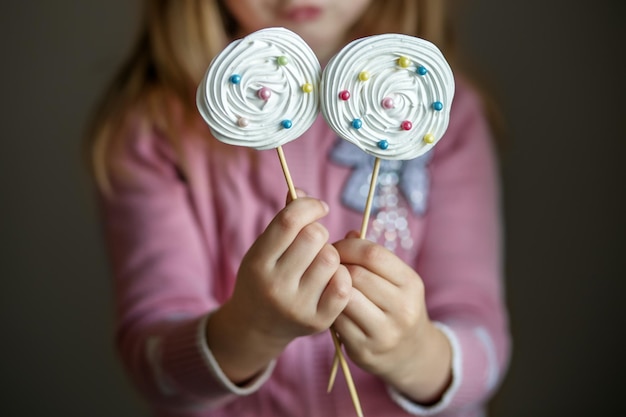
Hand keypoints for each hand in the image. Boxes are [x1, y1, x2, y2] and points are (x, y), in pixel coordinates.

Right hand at [206, 195, 350, 382]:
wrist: (255, 327)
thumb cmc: (263, 277)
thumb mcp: (263, 248)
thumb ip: (283, 220)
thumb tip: (301, 190)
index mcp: (258, 262)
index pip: (288, 220)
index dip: (309, 206)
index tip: (318, 207)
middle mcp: (275, 286)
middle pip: (314, 237)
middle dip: (319, 232)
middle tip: (314, 241)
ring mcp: (297, 306)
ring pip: (331, 259)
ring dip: (330, 254)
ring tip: (319, 262)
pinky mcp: (317, 321)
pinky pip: (343, 285)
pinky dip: (341, 276)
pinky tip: (331, 277)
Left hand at [333, 232, 451, 403]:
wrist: (411, 353)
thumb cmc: (396, 306)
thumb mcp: (396, 280)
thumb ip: (374, 258)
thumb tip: (349, 235)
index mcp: (411, 283)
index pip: (373, 254)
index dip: (348, 247)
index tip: (335, 247)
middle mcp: (403, 308)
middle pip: (357, 276)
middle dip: (336, 266)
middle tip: (325, 265)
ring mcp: (385, 332)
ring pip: (345, 298)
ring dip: (330, 287)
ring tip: (326, 283)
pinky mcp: (365, 350)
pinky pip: (337, 321)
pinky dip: (329, 309)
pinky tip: (328, 304)